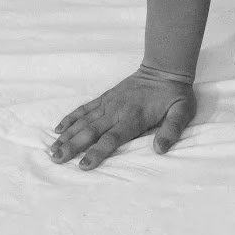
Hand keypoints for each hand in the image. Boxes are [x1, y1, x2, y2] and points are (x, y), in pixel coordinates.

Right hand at [48, 67, 196, 170]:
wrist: (164, 69)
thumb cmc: (174, 95)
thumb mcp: (182, 112)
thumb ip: (172, 130)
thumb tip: (160, 149)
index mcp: (133, 118)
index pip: (112, 138)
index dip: (97, 152)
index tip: (83, 165)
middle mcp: (116, 111)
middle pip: (91, 131)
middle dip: (72, 146)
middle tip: (56, 159)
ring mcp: (108, 103)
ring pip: (83, 121)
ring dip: (67, 135)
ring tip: (52, 150)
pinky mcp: (105, 98)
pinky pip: (84, 108)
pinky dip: (70, 118)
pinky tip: (58, 129)